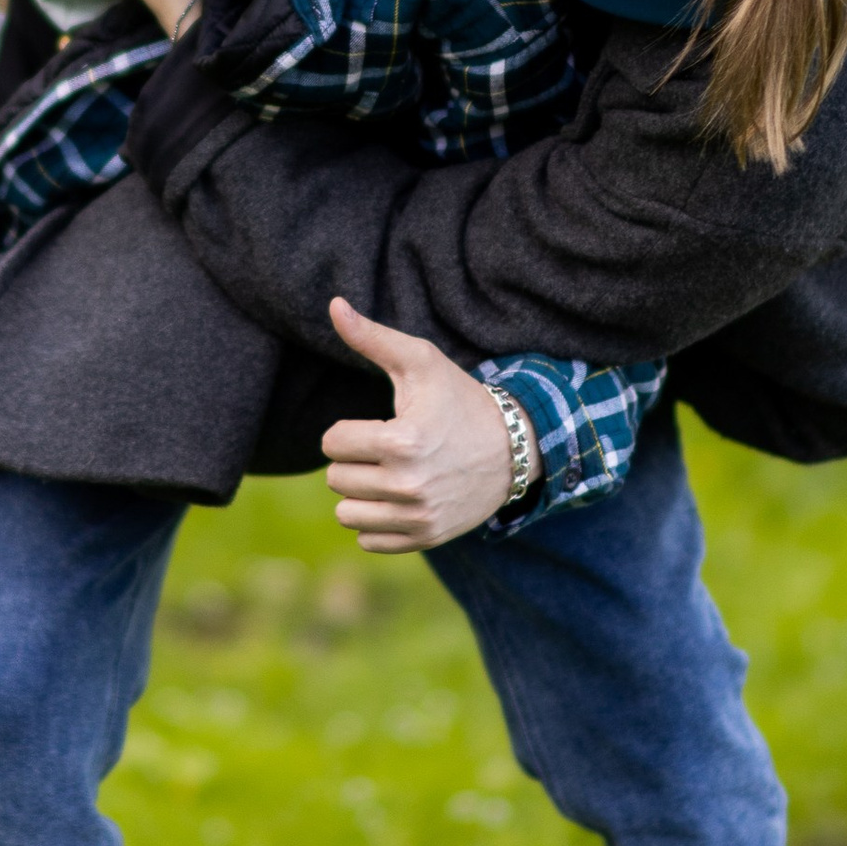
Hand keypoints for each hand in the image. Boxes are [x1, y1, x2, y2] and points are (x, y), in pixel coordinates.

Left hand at [321, 296, 519, 552]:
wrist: (514, 446)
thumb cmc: (459, 398)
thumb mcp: (420, 361)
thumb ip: (372, 337)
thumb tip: (333, 305)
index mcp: (402, 441)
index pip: (332, 443)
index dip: (348, 430)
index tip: (376, 425)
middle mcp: (409, 485)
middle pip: (336, 479)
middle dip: (353, 460)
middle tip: (384, 449)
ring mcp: (419, 516)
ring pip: (346, 513)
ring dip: (360, 493)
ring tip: (387, 474)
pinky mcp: (427, 537)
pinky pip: (369, 540)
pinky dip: (376, 521)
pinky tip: (397, 499)